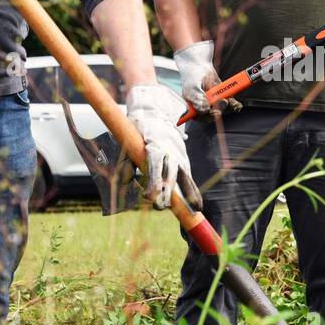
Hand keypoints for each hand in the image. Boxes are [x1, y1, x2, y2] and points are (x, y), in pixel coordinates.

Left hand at [126, 84, 201, 209]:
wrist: (156, 114)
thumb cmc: (138, 132)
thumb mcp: (128, 145)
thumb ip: (127, 165)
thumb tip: (127, 181)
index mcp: (155, 148)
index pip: (155, 167)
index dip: (153, 182)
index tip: (149, 196)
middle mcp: (170, 153)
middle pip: (170, 176)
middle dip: (166, 193)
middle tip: (160, 207)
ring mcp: (179, 157)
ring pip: (184, 178)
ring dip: (188, 195)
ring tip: (195, 210)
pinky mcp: (184, 161)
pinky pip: (189, 179)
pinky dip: (193, 191)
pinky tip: (197, 205)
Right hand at [173, 40, 240, 117]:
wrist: (200, 65)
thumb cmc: (193, 76)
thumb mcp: (192, 87)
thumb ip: (197, 99)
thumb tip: (205, 110)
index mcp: (193, 107)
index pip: (200, 117)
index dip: (208, 117)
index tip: (216, 113)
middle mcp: (204, 107)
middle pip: (214, 115)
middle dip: (220, 109)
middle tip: (223, 100)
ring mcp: (214, 103)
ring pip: (223, 110)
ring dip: (229, 107)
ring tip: (228, 99)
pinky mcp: (223, 97)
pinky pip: (230, 104)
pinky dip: (235, 105)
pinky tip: (237, 104)